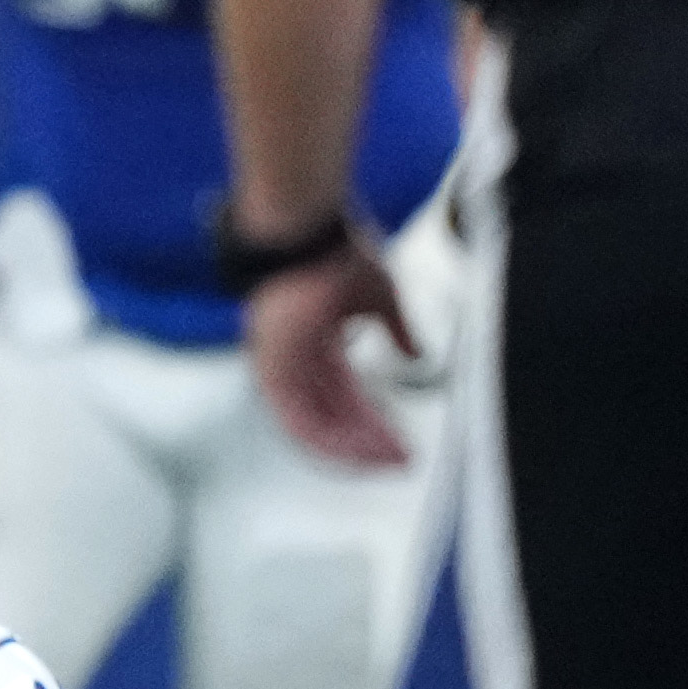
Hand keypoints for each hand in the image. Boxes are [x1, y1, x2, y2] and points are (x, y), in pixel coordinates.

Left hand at [245, 241, 414, 468]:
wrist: (305, 227)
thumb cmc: (335, 249)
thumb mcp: (379, 296)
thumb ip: (396, 330)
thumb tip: (416, 355)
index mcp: (315, 345)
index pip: (346, 398)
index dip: (375, 423)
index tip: (403, 441)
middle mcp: (294, 362)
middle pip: (334, 418)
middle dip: (371, 444)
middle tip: (404, 461)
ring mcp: (279, 367)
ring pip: (318, 427)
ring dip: (356, 448)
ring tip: (392, 460)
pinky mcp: (271, 370)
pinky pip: (299, 422)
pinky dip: (332, 440)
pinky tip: (364, 451)